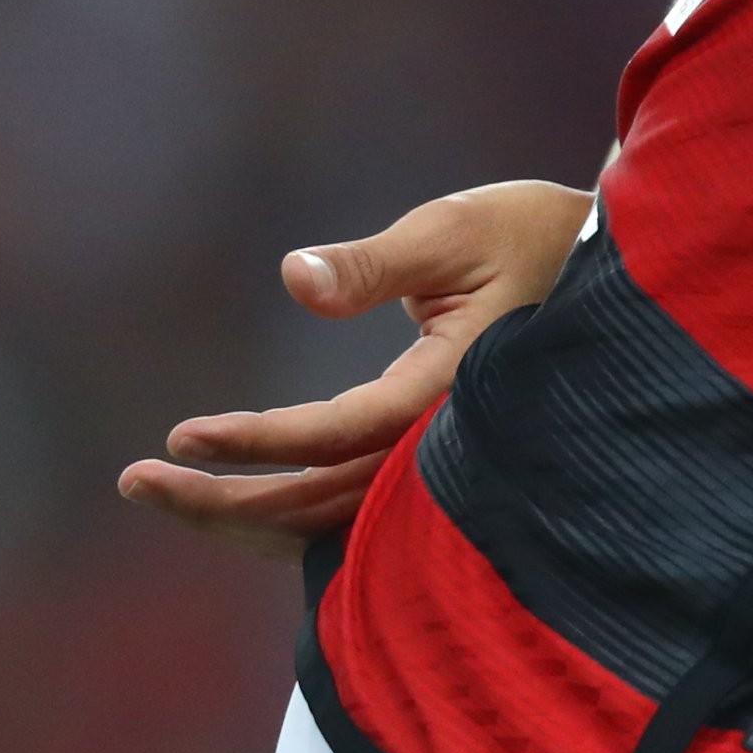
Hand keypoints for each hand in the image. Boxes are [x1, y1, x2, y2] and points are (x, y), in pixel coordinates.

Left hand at [117, 179, 591, 559]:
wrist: (616, 273)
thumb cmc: (537, 236)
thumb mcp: (456, 230)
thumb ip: (374, 263)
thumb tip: (294, 277)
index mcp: (458, 389)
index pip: (344, 433)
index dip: (262, 442)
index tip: (182, 437)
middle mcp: (453, 445)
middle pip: (326, 504)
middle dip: (226, 501)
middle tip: (136, 482)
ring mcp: (448, 465)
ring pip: (337, 522)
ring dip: (247, 515)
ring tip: (163, 491)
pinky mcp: (437, 464)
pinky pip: (355, 514)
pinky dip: (289, 519)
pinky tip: (236, 500)